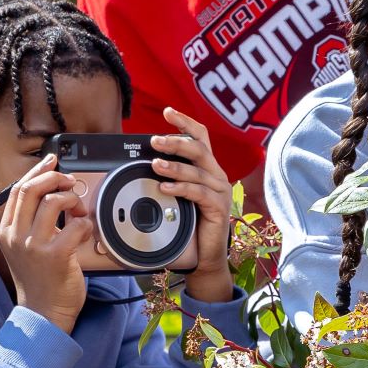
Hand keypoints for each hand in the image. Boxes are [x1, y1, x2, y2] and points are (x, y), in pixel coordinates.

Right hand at [0, 155, 92, 333]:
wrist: (43, 314)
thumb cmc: (39, 280)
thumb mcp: (24, 247)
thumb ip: (32, 221)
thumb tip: (51, 190)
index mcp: (7, 231)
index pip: (17, 190)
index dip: (37, 171)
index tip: (51, 161)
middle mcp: (16, 237)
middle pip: (32, 189)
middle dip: (55, 178)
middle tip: (69, 183)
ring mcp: (34, 246)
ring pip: (55, 202)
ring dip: (73, 200)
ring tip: (78, 213)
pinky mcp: (55, 256)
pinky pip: (76, 225)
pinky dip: (85, 224)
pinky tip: (84, 232)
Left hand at [148, 107, 235, 303]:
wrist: (204, 255)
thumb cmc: (190, 223)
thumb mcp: (178, 194)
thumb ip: (171, 177)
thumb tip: (147, 161)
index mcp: (207, 168)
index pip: (200, 137)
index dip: (184, 122)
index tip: (167, 112)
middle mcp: (216, 175)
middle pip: (199, 149)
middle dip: (176, 142)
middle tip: (154, 141)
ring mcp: (220, 191)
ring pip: (197, 170)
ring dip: (174, 166)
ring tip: (155, 165)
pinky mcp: (218, 207)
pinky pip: (199, 193)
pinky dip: (180, 188)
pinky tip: (164, 188)